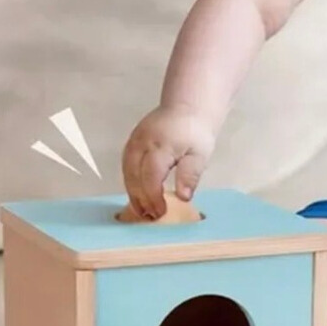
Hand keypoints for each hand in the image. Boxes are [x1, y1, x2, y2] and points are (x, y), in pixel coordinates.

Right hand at [121, 105, 216, 219]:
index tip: (160, 212)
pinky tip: (137, 195)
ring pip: (127, 172)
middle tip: (150, 217)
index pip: (150, 176)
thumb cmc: (195, 133)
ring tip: (142, 211)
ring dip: (132, 193)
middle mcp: (142, 143)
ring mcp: (134, 141)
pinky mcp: (131, 142)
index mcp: (160, 146)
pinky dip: (130, 182)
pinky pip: (126, 165)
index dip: (152, 197)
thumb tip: (183, 197)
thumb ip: (190, 174)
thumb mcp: (200, 154)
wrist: (187, 108)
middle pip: (134, 176)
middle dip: (140, 199)